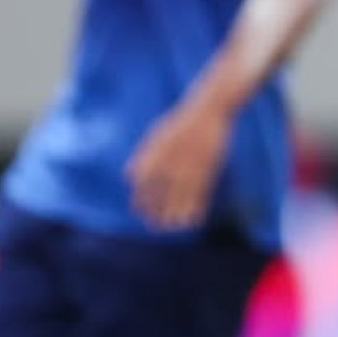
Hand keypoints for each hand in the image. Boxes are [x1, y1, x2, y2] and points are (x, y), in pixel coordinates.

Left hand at [127, 97, 232, 229]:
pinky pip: (200, 197)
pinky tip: (191, 220)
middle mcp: (172, 164)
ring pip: (180, 201)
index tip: (139, 210)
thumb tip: (129, 178)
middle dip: (155, 214)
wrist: (209, 110)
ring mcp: (190, 168)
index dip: (140, 201)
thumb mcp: (157, 135)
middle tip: (153, 224)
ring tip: (170, 226)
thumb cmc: (181, 123)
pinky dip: (195, 210)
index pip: (142, 185)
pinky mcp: (208, 171)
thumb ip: (143, 157)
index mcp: (157, 155)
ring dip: (174, 216)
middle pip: (160, 197)